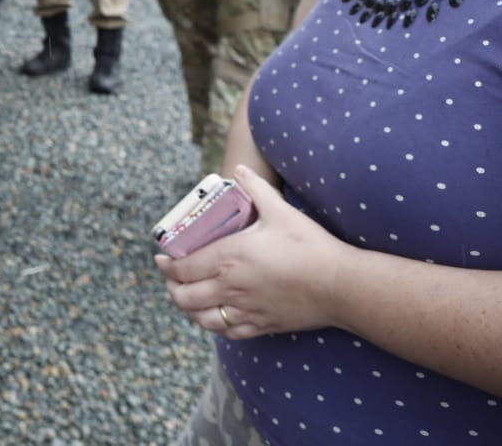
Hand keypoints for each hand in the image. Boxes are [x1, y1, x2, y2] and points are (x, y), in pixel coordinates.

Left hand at [154, 166, 349, 339]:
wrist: (341, 286)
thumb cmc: (310, 246)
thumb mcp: (281, 212)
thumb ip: (256, 189)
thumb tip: (239, 170)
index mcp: (228, 259)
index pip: (182, 267)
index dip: (166, 265)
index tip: (161, 259)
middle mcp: (230, 287)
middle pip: (184, 296)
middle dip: (171, 287)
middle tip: (171, 278)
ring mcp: (245, 310)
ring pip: (201, 318)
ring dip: (188, 308)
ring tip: (187, 298)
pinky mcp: (262, 326)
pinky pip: (227, 332)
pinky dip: (214, 326)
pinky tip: (215, 317)